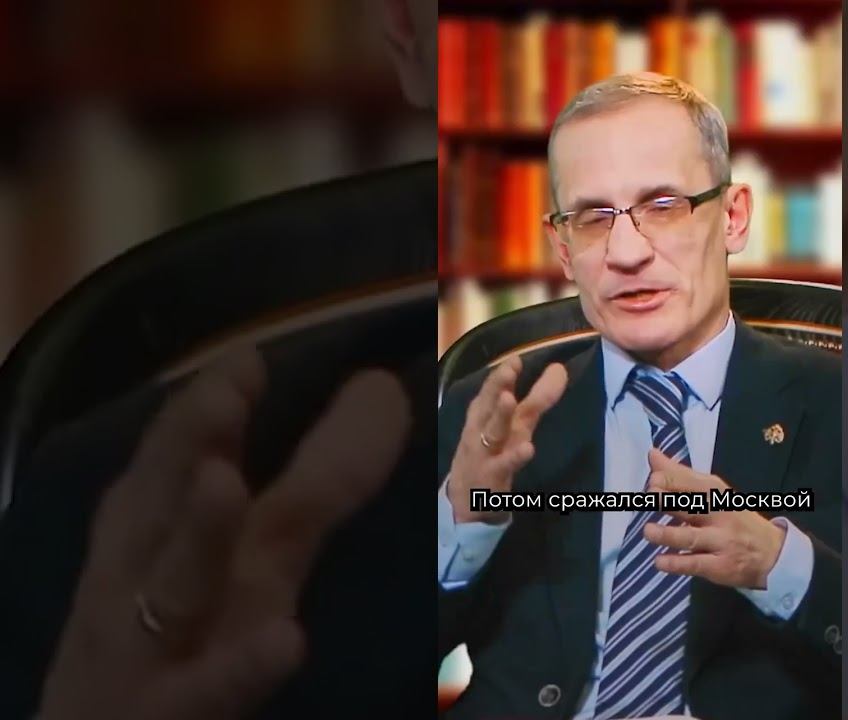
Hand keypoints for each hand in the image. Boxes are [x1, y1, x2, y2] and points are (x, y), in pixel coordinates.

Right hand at [38, 348, 411, 719]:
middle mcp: (147, 577)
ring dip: (199, 534)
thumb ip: (290, 477)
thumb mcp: (212, 551)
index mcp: (148, 533)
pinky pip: (215, 684)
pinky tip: (285, 640)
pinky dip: (244, 662)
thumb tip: (376, 391)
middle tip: (228, 388)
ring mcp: (158, 647)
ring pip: (179, 585)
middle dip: (189, 442)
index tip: (247, 358)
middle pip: (165, 501)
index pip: (169, 457)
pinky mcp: (179, 711)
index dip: (204, 406)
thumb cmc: (163, 637)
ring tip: (221, 482)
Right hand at [446, 356, 567, 523]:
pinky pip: (504, 465)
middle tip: (510, 368)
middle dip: (498, 386)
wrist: (468, 499)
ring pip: (493, 431)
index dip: (502, 375)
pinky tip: (528, 448)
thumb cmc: (493, 452)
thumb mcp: (513, 425)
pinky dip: (515, 456)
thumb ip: (536, 399)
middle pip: (490, 405)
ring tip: (509, 399)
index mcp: (485, 415)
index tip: (516, 358)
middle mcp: (483, 430)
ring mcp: (486, 453)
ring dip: (501, 415)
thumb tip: (560, 369)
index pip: (492, 391)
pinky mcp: (493, 476)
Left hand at [642, 448, 785, 589]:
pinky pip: (696, 564)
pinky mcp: (719, 567)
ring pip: (692, 538)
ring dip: (669, 535)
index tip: (653, 479)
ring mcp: (721, 542)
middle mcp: (720, 516)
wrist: (772, 553)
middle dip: (671, 500)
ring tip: (648, 531)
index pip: (694, 484)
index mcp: (717, 494)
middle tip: (650, 495)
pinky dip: (677, 563)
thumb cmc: (734, 517)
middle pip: (694, 506)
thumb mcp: (714, 492)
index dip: (673, 481)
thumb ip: (681, 476)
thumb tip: (652, 455)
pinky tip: (659, 561)